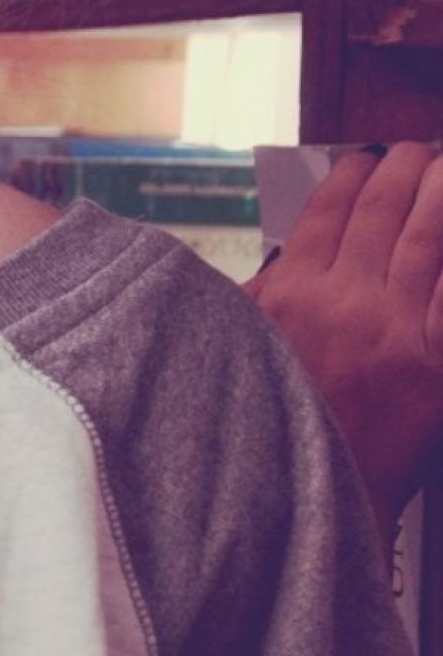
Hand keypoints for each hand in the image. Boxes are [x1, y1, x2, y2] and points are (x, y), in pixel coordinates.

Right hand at [246, 143, 442, 536]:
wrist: (297, 503)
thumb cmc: (259, 429)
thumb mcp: (232, 352)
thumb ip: (256, 299)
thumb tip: (288, 258)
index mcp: (288, 294)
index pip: (326, 211)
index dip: (349, 174)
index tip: (359, 158)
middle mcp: (344, 303)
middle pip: (383, 212)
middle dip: (405, 170)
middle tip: (416, 153)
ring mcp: (396, 332)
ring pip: (430, 239)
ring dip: (441, 194)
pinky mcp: (434, 367)